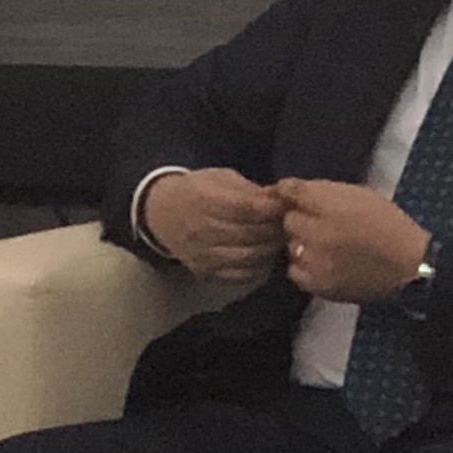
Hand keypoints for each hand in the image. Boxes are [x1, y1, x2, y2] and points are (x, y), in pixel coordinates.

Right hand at [141, 165, 288, 284]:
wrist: (162, 214)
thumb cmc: (197, 191)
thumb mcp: (219, 178)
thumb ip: (249, 190)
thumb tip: (279, 199)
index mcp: (202, 198)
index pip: (244, 208)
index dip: (270, 208)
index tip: (285, 204)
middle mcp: (200, 228)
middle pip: (250, 233)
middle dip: (275, 228)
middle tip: (290, 223)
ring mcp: (203, 253)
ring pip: (249, 256)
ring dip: (271, 249)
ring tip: (280, 239)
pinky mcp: (206, 270)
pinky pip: (242, 274)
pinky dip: (260, 267)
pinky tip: (265, 255)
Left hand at [276, 178, 433, 303]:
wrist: (411, 266)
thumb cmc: (388, 225)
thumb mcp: (359, 194)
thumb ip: (325, 192)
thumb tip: (293, 191)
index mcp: (329, 204)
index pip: (288, 190)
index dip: (290, 193)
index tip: (295, 198)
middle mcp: (316, 231)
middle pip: (288, 220)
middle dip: (302, 220)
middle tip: (322, 226)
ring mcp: (315, 260)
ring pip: (291, 245)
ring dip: (303, 244)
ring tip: (326, 247)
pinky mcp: (318, 284)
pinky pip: (295, 270)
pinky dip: (305, 267)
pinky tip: (323, 264)